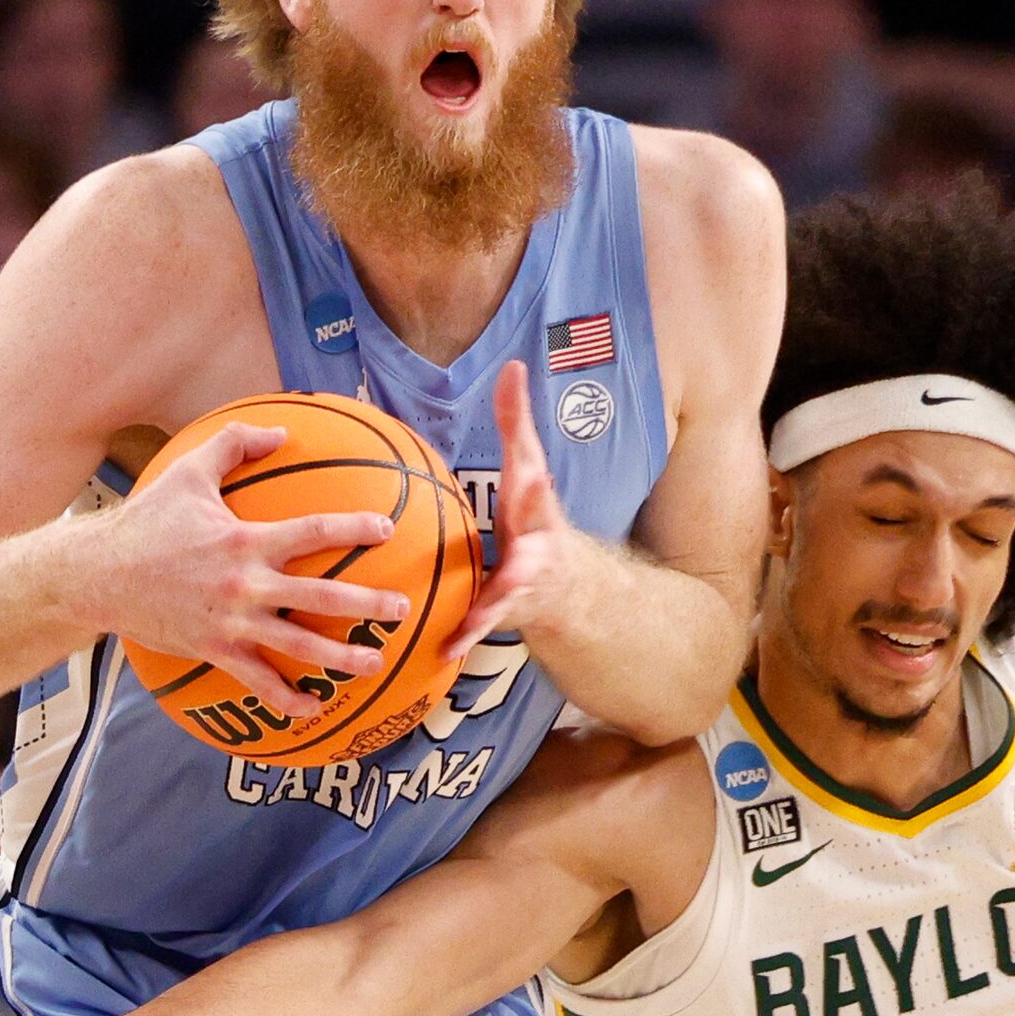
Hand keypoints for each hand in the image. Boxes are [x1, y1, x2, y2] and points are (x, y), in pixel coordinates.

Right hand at [86, 418, 413, 718]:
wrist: (97, 575)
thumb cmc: (145, 521)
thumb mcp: (187, 472)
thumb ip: (233, 444)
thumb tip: (281, 431)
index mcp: (246, 538)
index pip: (314, 532)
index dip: (354, 529)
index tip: (387, 531)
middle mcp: (246, 583)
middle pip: (320, 595)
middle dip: (367, 604)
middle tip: (403, 609)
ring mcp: (232, 621)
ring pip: (298, 646)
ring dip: (340, 659)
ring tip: (375, 665)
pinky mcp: (215, 650)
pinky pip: (258, 681)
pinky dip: (286, 698)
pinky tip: (313, 709)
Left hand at [445, 362, 610, 655]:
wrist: (570, 587)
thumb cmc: (536, 517)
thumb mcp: (527, 469)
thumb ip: (515, 421)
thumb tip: (512, 364)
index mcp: (537, 512)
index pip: (537, 493)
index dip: (536, 485)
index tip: (532, 475)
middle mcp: (538, 551)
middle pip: (532, 554)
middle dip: (524, 562)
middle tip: (516, 568)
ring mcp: (524, 586)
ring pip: (507, 598)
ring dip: (491, 610)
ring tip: (472, 626)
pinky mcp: (506, 612)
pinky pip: (482, 627)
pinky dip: (465, 637)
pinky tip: (443, 651)